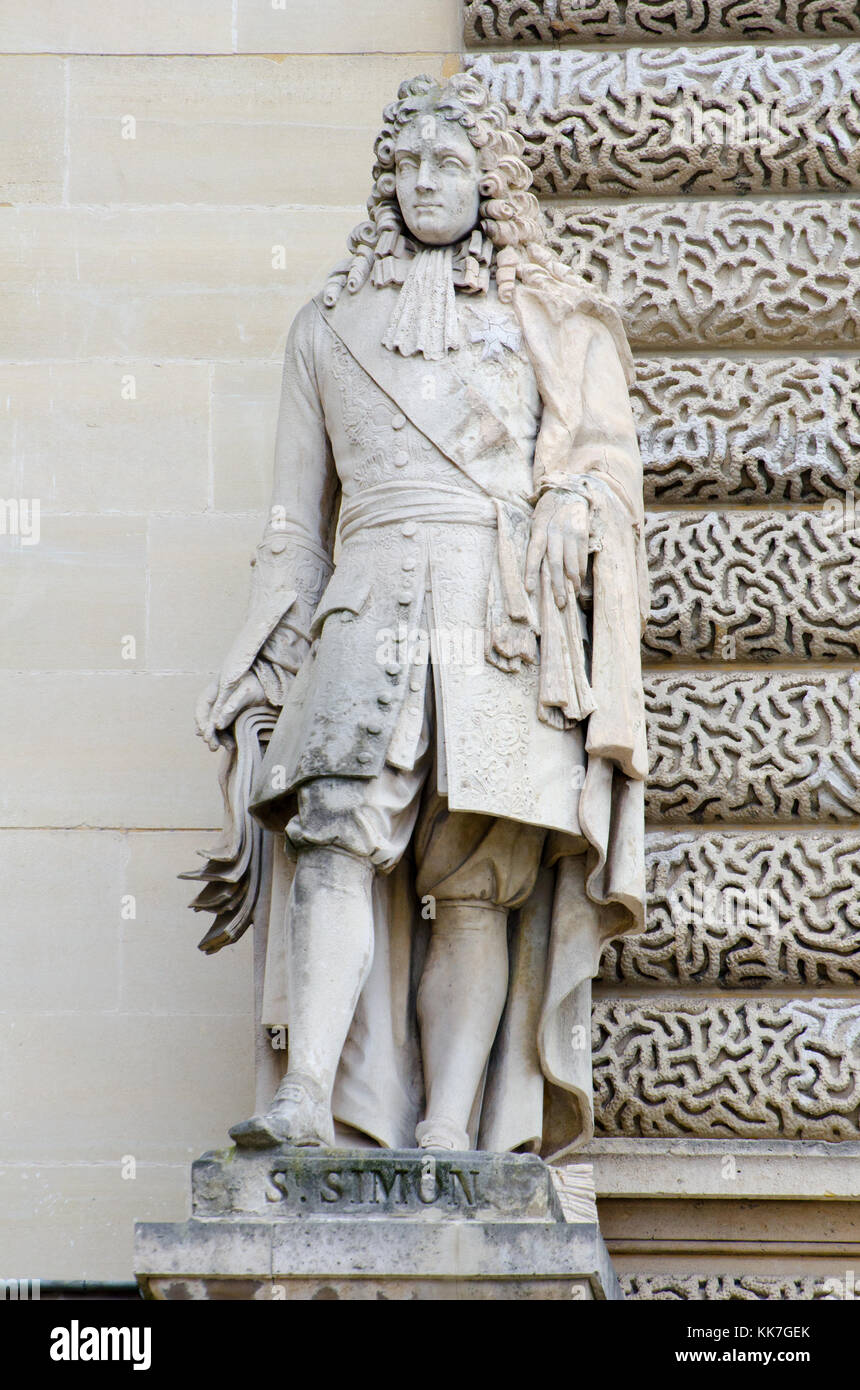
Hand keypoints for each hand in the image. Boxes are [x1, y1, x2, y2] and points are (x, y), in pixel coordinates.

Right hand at [195, 669, 267, 750]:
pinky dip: (228, 737)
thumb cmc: (260, 683)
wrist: (273, 685)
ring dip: (219, 738)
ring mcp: (224, 707)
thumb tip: (218, 725)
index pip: (203, 705)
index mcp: (217, 687)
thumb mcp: (248, 691)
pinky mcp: (233, 715)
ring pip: (216, 725)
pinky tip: (233, 745)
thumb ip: (233, 705)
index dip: (202, 720)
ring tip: (229, 747)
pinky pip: (226, 728)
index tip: (206, 734)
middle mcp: (218, 698)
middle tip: (214, 747)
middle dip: (209, 734)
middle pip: (207, 717)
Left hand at [525, 492, 588, 607]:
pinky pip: (581, 556)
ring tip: (571, 596)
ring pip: (570, 562)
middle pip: (554, 562)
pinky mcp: (582, 533)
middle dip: (557, 585)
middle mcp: (554, 530)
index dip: (531, 571)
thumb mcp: (536, 521)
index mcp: (538, 527)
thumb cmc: (548, 512)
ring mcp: (569, 531)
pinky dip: (580, 571)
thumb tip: (535, 570)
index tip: (529, 589)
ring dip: (572, 581)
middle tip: (559, 603)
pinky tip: (578, 582)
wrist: (569, 491)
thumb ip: (536, 541)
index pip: (534, 552)